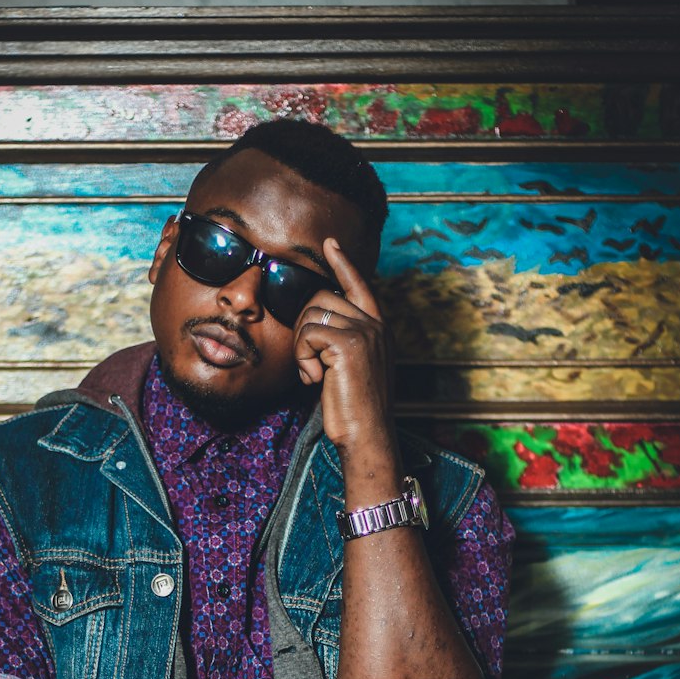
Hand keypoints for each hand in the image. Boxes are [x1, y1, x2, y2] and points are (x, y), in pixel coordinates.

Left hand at [293, 239, 394, 456]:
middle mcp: (375, 325)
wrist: (368, 435)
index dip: (343, 262)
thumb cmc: (355, 410)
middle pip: (321, 298)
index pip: (359, 284)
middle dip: (302, 328)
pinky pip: (307, 335)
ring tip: (313, 374)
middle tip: (309, 363)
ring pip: (310, 315)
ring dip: (300, 347)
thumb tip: (316, 324)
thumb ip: (343, 342)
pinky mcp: (348, 344)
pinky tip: (314, 380)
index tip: (330, 243)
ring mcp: (364, 331)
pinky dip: (302, 358)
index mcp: (379, 328)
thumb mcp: (352, 369)